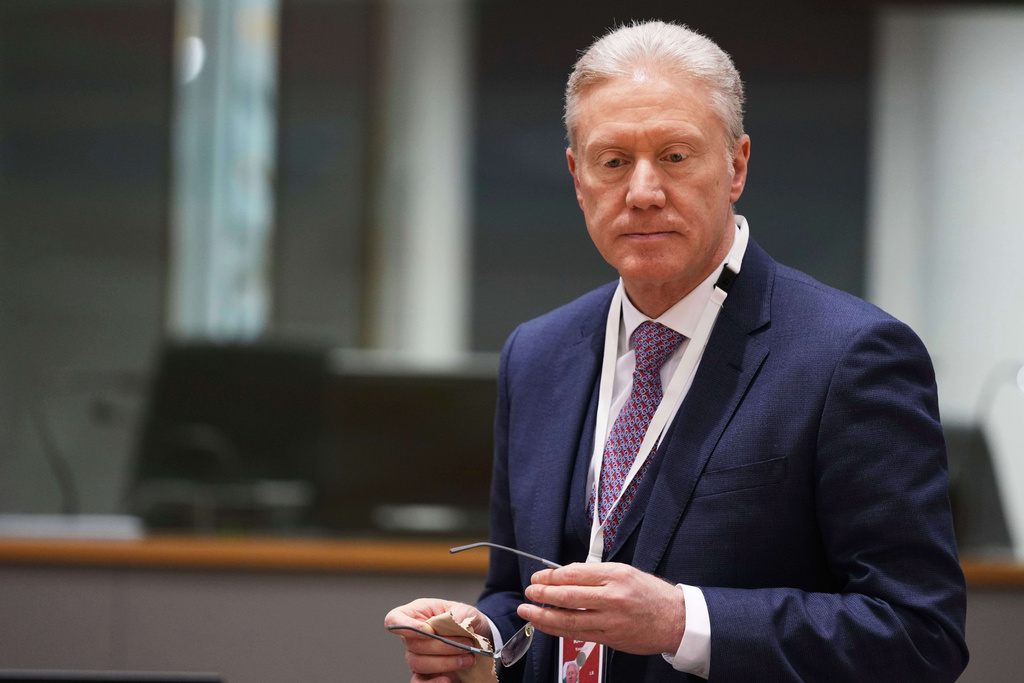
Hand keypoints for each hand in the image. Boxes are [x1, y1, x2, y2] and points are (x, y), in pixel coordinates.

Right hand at [384, 597, 491, 682]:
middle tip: (466, 645)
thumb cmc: (466, 621)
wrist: (478, 638)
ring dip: (445, 662)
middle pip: (413, 644)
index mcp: (417, 614)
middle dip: (442, 646)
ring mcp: (417, 655)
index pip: (395, 619)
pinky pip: (419, 682)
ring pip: (418, 663)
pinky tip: (447, 679)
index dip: (407, 626)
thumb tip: (454, 622)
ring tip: (467, 658)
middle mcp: (413, 636)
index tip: (429, 631)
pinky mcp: (425, 673)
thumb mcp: (466, 611)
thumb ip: (459, 614)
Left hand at [518, 562, 685, 655]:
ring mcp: (611, 620)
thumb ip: (596, 574)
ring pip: (569, 619)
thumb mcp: (625, 572)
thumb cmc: (651, 594)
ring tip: (528, 611)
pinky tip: (546, 625)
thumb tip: (566, 576)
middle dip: (543, 594)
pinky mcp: (610, 638)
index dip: (551, 576)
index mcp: (616, 576)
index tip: (539, 577)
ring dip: (544, 616)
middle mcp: (613, 598)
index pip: (574, 574)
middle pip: (568, 596)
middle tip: (529, 591)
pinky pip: (578, 634)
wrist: (676, 619)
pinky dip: (558, 630)